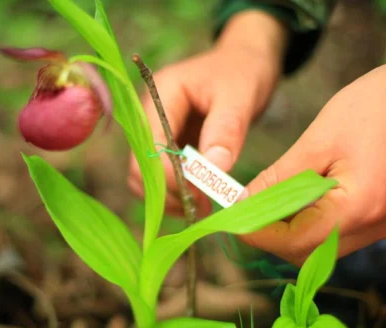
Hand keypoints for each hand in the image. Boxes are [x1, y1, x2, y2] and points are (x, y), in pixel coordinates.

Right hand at [128, 11, 287, 217]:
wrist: (245, 61)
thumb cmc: (243, 71)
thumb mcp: (240, 96)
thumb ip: (226, 132)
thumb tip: (213, 172)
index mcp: (160, 95)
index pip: (149, 146)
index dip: (169, 177)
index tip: (201, 195)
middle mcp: (150, 115)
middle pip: (140, 167)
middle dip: (167, 192)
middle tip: (203, 208)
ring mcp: (156, 131)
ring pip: (147, 177)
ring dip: (170, 198)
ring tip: (204, 207)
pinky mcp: (167, 144)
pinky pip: (162, 176)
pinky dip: (177, 192)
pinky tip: (201, 199)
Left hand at [237, 40, 385, 263]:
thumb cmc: (375, 106)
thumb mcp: (317, 140)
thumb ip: (278, 179)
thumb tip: (244, 203)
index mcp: (361, 207)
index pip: (296, 241)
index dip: (257, 233)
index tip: (230, 218)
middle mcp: (376, 227)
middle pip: (308, 252)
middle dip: (270, 235)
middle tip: (244, 209)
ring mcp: (383, 225)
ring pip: (320, 246)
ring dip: (288, 231)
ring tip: (265, 202)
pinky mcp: (382, 216)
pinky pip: (336, 233)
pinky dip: (309, 223)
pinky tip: (293, 200)